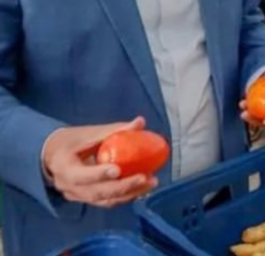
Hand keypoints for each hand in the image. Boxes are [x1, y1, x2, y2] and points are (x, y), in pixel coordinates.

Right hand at [42, 117, 157, 207]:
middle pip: (97, 192)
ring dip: (130, 194)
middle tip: (145, 178)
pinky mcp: (88, 199)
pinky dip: (126, 196)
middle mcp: (69, 186)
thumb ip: (114, 130)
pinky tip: (143, 188)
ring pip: (105, 200)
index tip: (118, 170)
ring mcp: (78, 196)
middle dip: (123, 187)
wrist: (52, 157)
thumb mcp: (87, 133)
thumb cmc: (70, 142)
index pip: (81, 175)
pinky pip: (108, 202)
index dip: (99, 174)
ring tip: (151, 182)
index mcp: (65, 167)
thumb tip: (140, 122)